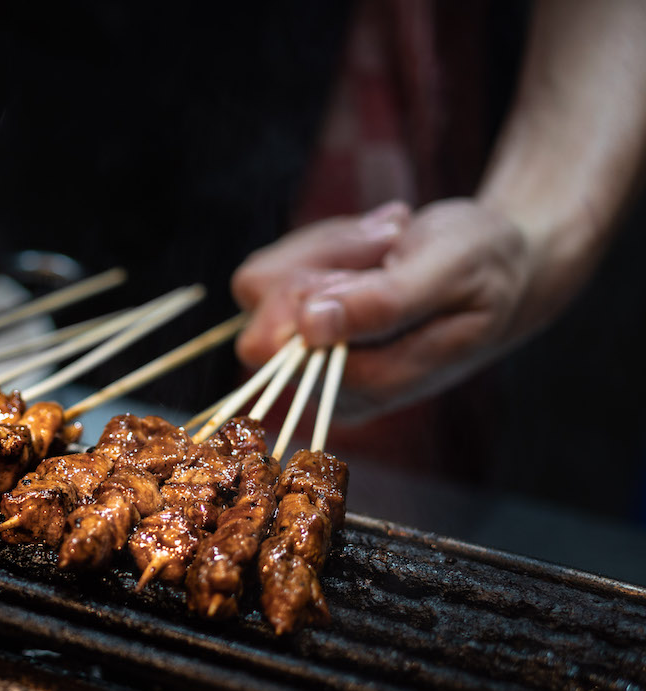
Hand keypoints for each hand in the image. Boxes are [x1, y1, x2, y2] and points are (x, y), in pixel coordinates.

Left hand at [232, 199, 534, 419]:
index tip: (388, 242)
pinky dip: (319, 242)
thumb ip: (383, 304)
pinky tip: (376, 240)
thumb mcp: (450, 274)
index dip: (323, 282)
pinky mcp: (293, 323)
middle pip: (262, 312)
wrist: (497, 265)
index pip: (285, 343)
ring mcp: (303, 355)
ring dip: (327, 244)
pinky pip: (269, 269)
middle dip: (326, 256)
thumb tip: (310, 327)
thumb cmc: (485, 269)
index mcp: (363, 390)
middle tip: (394, 232)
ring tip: (394, 235)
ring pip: (260, 285)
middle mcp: (322, 386)